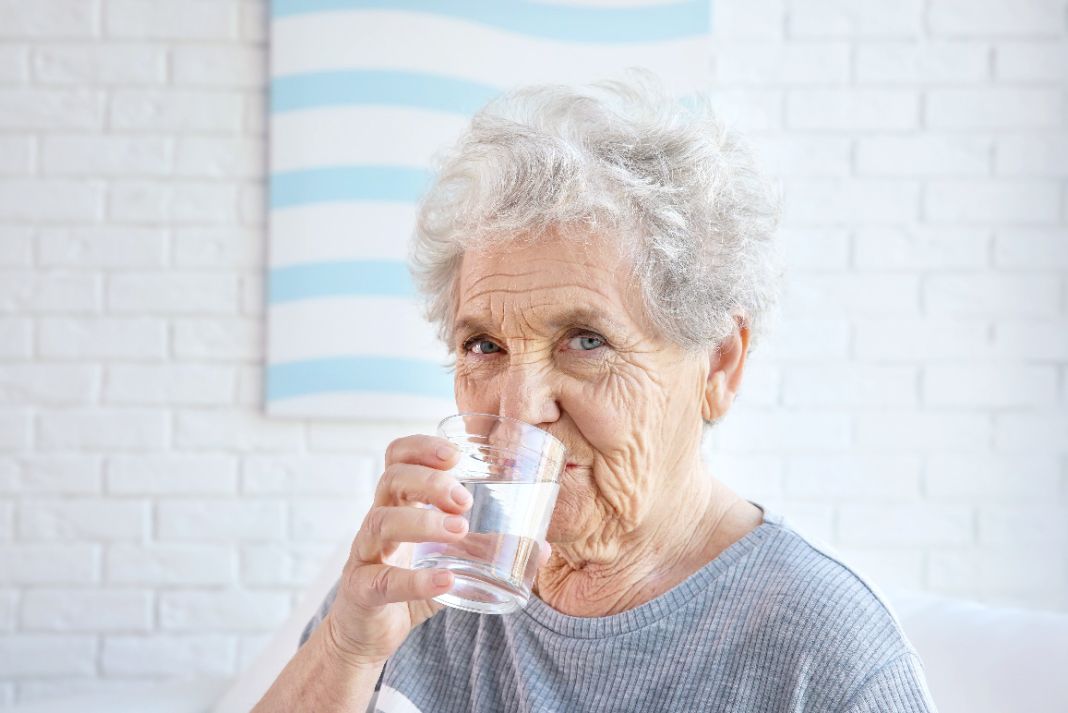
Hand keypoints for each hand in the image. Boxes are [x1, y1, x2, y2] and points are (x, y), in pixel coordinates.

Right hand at [323, 435, 470, 668]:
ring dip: (423, 520)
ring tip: (459, 530)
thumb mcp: (451, 561)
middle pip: (391, 480)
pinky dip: (416, 580)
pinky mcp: (361, 591)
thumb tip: (543, 547)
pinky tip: (445, 580)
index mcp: (398, 504)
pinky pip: (382, 580)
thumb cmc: (408, 584)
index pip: (398, 458)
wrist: (369, 634)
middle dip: (430, 481)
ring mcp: (364, 554)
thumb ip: (487, 550)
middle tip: (466, 499)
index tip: (456, 454)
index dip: (422, 447)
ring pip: (381, 521)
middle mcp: (378, 520)